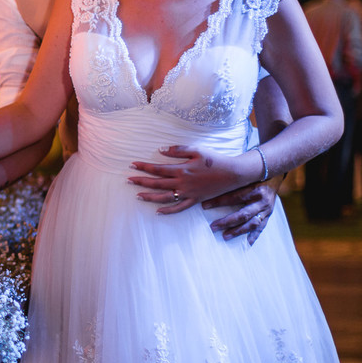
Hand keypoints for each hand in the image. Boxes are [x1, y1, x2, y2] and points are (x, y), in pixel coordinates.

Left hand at [128, 145, 247, 213]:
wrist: (233, 173)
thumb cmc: (215, 160)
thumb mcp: (197, 150)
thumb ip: (178, 150)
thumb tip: (160, 150)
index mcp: (182, 170)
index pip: (157, 169)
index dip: (144, 167)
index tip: (132, 165)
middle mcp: (182, 183)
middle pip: (157, 183)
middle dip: (141, 181)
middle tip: (128, 180)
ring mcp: (188, 193)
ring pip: (165, 197)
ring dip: (150, 197)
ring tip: (138, 195)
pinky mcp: (195, 200)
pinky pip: (179, 208)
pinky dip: (168, 211)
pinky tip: (158, 212)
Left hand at [203, 175, 282, 244]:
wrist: (274, 177)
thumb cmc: (254, 176)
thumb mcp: (244, 177)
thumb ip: (231, 182)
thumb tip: (209, 186)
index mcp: (254, 189)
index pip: (234, 197)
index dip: (218, 202)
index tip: (204, 206)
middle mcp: (262, 201)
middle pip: (243, 214)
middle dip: (227, 222)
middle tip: (213, 227)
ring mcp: (266, 210)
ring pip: (252, 224)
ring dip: (238, 231)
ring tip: (225, 236)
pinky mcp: (269, 216)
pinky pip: (261, 228)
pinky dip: (253, 236)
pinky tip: (246, 243)